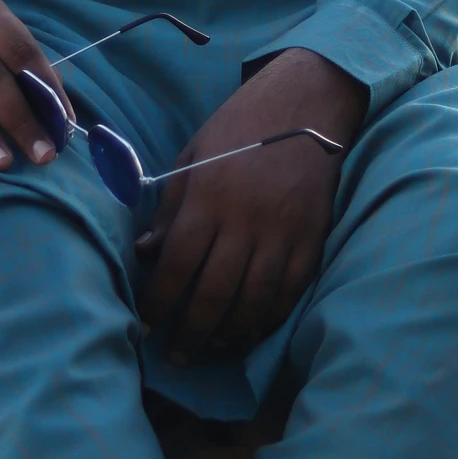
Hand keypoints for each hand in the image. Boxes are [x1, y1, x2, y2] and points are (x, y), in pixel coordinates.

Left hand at [135, 48, 366, 359]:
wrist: (307, 104)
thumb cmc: (240, 127)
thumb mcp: (192, 156)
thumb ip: (170, 208)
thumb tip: (145, 254)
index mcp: (208, 198)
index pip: (176, 266)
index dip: (158, 303)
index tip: (145, 326)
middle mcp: (245, 221)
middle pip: (214, 294)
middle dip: (191, 332)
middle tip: (176, 354)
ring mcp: (283, 233)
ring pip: (253, 302)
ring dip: (229, 334)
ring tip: (211, 347)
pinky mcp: (312, 239)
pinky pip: (290, 293)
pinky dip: (269, 319)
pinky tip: (250, 330)